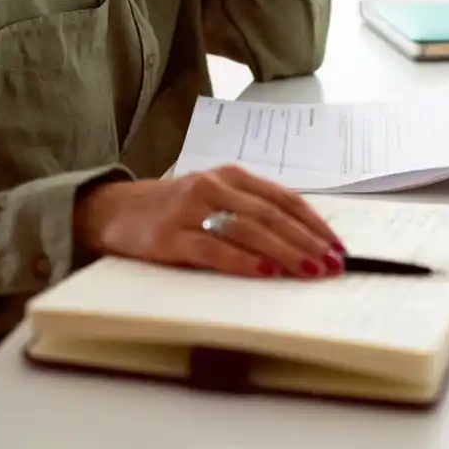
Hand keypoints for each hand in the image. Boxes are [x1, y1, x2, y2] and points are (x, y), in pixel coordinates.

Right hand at [75, 166, 344, 278]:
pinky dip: (243, 261)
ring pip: (249, 230)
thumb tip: (302, 241)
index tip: (337, 246)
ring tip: (310, 270)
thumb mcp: (214, 199)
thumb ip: (250, 211)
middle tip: (333, 264)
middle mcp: (214, 186)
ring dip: (285, 252)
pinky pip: (213, 249)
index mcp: (231, 176)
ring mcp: (190, 209)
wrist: (110, 211)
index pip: (284, 198)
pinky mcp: (169, 237)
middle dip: (307, 241)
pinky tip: (265, 272)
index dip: (314, 223)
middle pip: (272, 214)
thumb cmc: (172, 210)